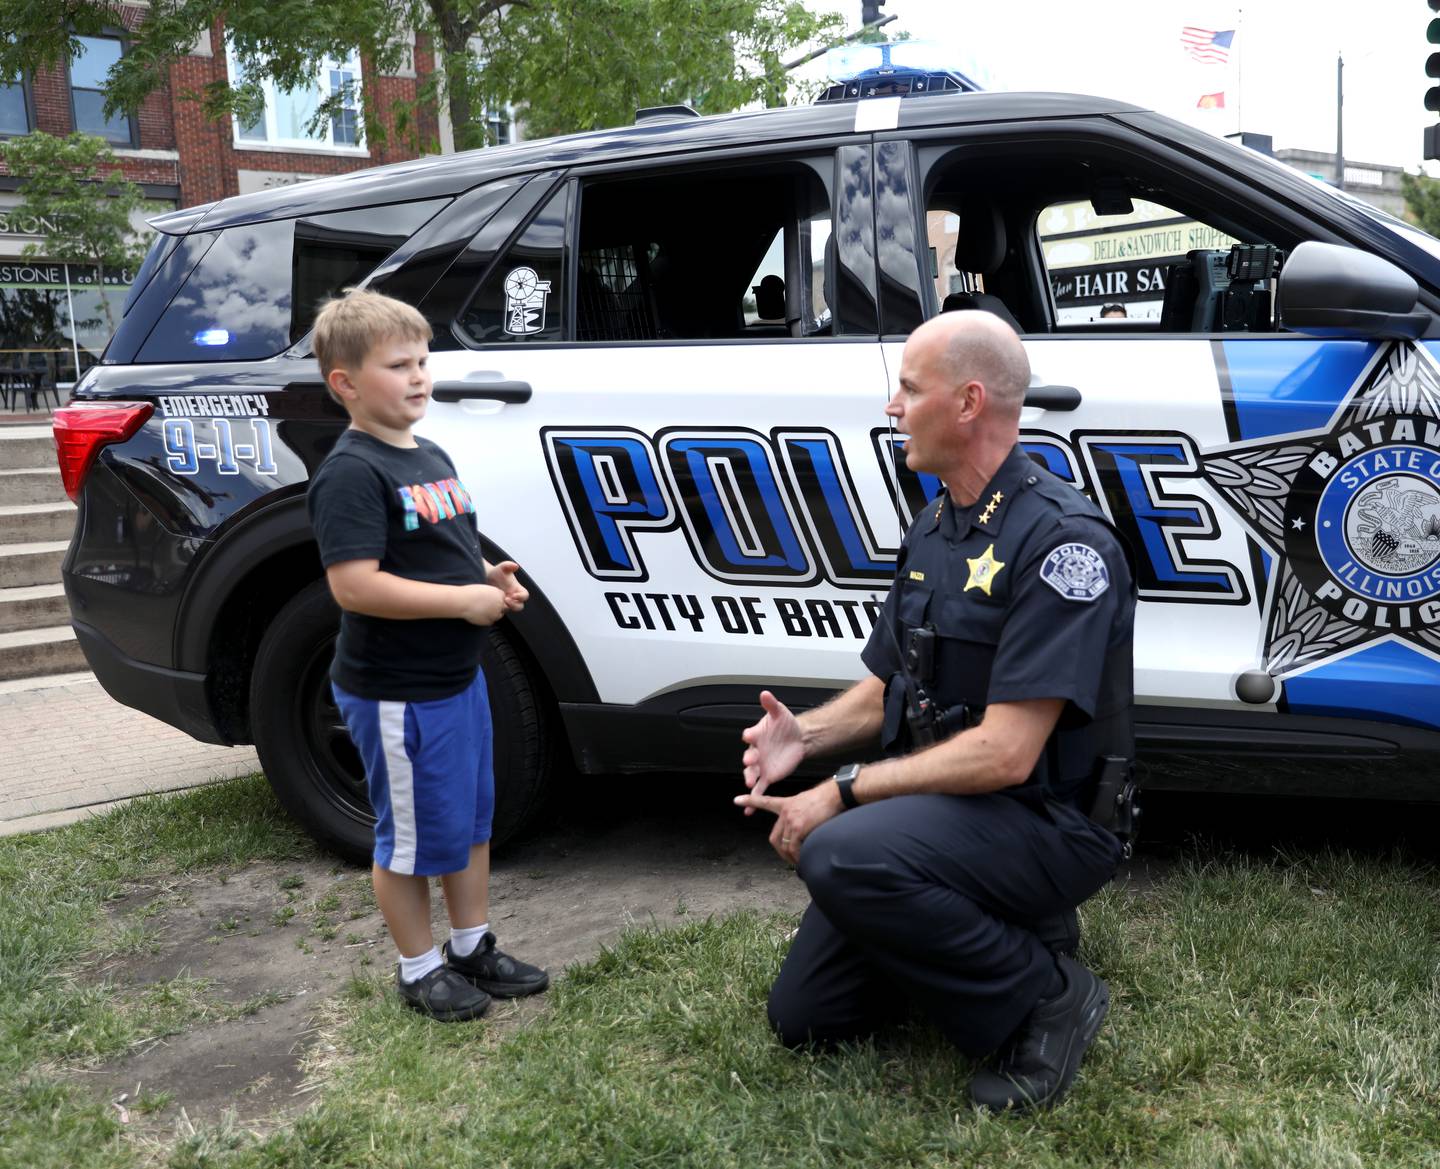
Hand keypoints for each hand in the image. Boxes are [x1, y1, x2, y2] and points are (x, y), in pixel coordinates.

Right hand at [459, 584, 507, 625]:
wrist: (463, 601)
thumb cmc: (470, 593)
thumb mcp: (484, 589)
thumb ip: (491, 594)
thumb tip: (492, 598)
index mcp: (499, 594)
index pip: (503, 598)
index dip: (496, 599)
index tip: (489, 600)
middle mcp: (500, 604)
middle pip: (503, 607)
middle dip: (497, 607)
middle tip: (486, 606)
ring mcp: (495, 614)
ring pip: (498, 615)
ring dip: (492, 614)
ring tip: (481, 610)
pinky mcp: (489, 621)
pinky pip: (490, 621)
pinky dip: (486, 620)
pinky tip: (478, 615)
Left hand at [487, 560, 528, 611]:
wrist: (485, 577)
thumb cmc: (496, 572)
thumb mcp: (502, 567)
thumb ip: (508, 565)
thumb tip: (516, 566)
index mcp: (518, 589)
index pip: (525, 595)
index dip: (521, 597)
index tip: (514, 595)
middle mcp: (514, 597)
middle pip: (520, 606)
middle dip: (514, 605)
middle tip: (506, 600)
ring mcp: (507, 602)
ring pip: (511, 610)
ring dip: (507, 608)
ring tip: (499, 602)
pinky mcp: (500, 605)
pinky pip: (502, 611)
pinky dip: (499, 609)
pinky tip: (493, 604)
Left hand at [733, 783, 842, 864]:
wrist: (836, 794)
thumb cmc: (827, 799)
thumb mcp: (806, 803)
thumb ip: (799, 815)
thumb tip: (801, 833)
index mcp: (786, 804)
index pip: (764, 802)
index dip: (750, 800)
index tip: (736, 800)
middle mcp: (785, 812)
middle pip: (774, 838)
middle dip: (780, 852)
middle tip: (789, 860)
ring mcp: (791, 819)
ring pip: (784, 845)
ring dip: (790, 858)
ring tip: (799, 863)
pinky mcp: (799, 827)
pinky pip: (793, 848)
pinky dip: (798, 857)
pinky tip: (803, 860)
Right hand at [739, 690, 804, 814]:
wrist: (798, 739)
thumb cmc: (786, 725)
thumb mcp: (780, 713)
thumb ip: (771, 705)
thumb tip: (765, 693)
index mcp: (756, 735)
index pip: (750, 735)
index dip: (750, 735)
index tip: (749, 735)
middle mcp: (755, 751)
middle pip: (749, 756)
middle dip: (749, 759)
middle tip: (750, 760)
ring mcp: (761, 765)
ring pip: (751, 773)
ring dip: (749, 778)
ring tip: (749, 783)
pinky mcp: (768, 776)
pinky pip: (760, 788)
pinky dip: (754, 798)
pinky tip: (748, 809)